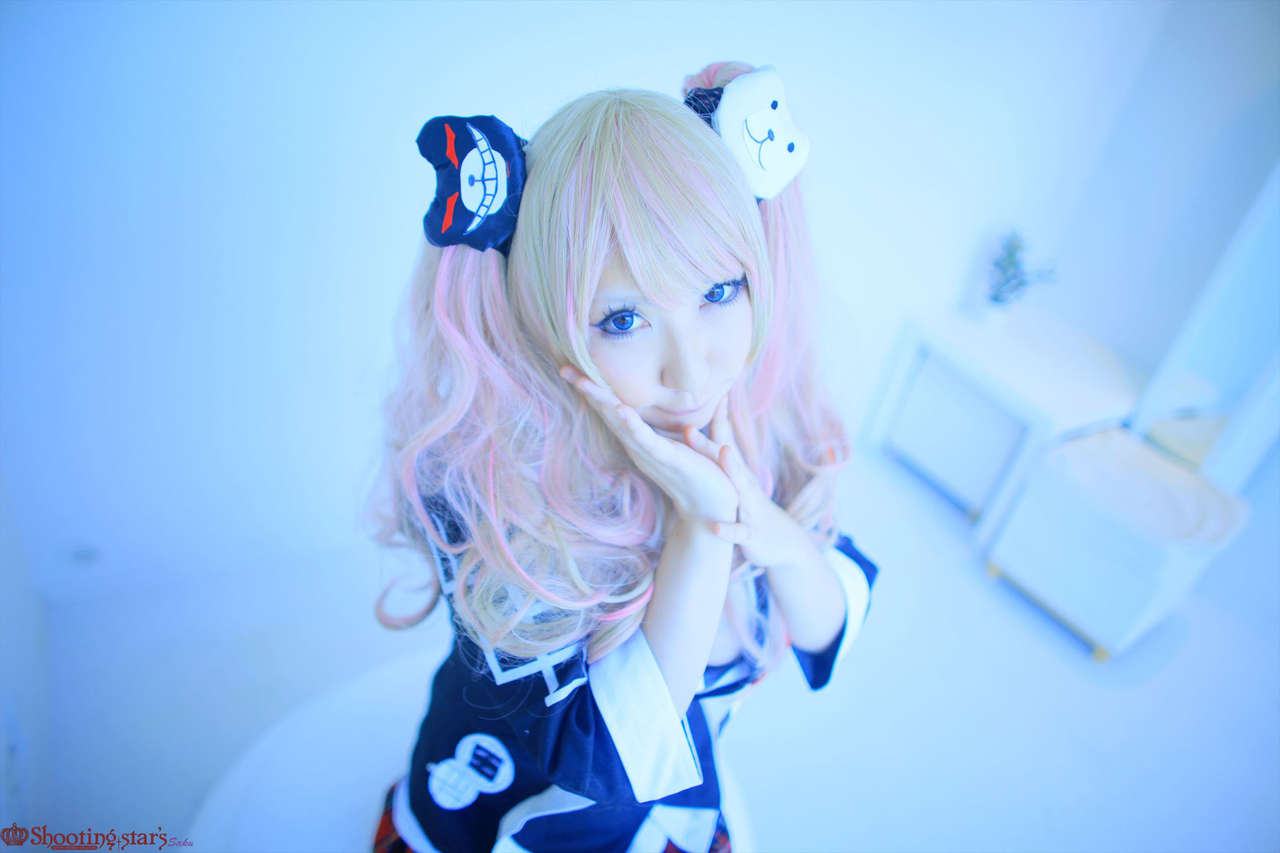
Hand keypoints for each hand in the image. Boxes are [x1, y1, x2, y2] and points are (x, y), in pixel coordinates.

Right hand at [559, 365, 737, 523]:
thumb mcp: (690, 441)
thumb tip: (697, 395)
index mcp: (642, 438)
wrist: (714, 507)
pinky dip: (631, 424)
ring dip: (602, 401)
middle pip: (608, 412)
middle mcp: (639, 445)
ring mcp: (650, 452)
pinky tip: (620, 409)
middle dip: (588, 390)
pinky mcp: (666, 459)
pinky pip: (645, 439)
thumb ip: (683, 422)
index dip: (596, 389)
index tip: (576, 369)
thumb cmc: (704, 473)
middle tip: (564, 369)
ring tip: (583, 382)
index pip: (614, 408)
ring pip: (620, 422)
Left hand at [682, 397, 816, 568]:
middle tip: (689, 427)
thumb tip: (694, 432)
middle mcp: (744, 485)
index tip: (710, 392)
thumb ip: (718, 458)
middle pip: (727, 460)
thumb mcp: (736, 482)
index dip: (717, 419)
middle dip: (709, 444)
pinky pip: (739, 531)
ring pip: (740, 488)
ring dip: (733, 470)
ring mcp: (749, 507)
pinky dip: (728, 529)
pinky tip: (715, 526)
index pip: (725, 441)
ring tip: (724, 453)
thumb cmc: (750, 507)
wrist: (780, 543)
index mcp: (737, 473)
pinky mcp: (751, 533)